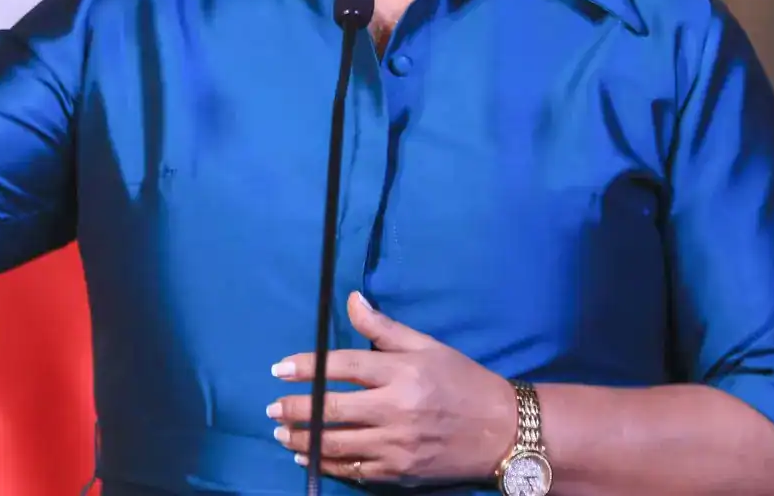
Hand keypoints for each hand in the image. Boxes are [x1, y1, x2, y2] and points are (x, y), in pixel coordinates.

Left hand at [268, 292, 519, 485]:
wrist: (502, 432)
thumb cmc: (462, 381)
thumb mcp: (428, 347)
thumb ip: (385, 328)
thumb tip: (352, 300)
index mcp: (402, 372)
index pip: (342, 365)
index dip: (305, 366)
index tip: (278, 369)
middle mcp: (396, 408)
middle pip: (330, 408)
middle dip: (294, 409)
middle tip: (271, 408)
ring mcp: (397, 445)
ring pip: (336, 442)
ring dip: (301, 439)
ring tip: (281, 434)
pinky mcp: (400, 472)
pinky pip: (354, 469)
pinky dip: (326, 464)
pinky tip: (307, 458)